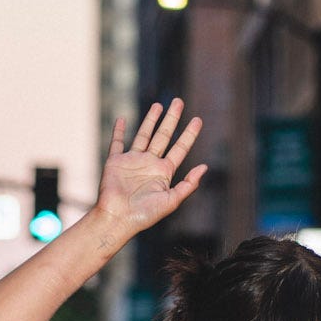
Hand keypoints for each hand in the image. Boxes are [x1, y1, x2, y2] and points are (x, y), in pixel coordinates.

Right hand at [93, 100, 205, 236]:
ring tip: (159, 105)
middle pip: (163, 136)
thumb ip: (188, 185)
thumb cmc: (145, 214)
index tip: (198, 120)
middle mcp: (149, 164)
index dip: (189, 134)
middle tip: (179, 101)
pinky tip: (121, 119)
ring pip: (144, 135)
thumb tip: (204, 167)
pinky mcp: (115, 162)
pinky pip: (117, 143)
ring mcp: (132, 161)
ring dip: (151, 120)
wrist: (118, 218)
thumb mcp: (171, 201)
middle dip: (172, 119)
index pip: (180, 149)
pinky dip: (118, 131)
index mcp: (163, 173)